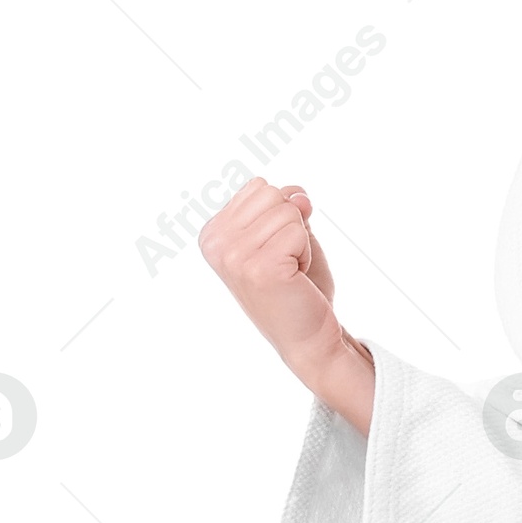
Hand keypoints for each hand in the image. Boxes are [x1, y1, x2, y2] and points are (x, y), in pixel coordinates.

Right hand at [199, 180, 373, 430]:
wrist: (308, 335)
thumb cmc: (297, 285)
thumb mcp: (285, 233)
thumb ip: (285, 204)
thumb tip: (298, 196)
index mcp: (213, 234)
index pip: (259, 187)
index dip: (280, 216)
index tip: (274, 250)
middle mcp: (216, 244)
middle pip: (273, 194)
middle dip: (291, 225)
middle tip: (285, 261)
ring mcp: (234, 257)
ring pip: (288, 211)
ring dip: (300, 241)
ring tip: (289, 270)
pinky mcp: (260, 268)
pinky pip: (299, 231)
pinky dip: (307, 253)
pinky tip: (294, 278)